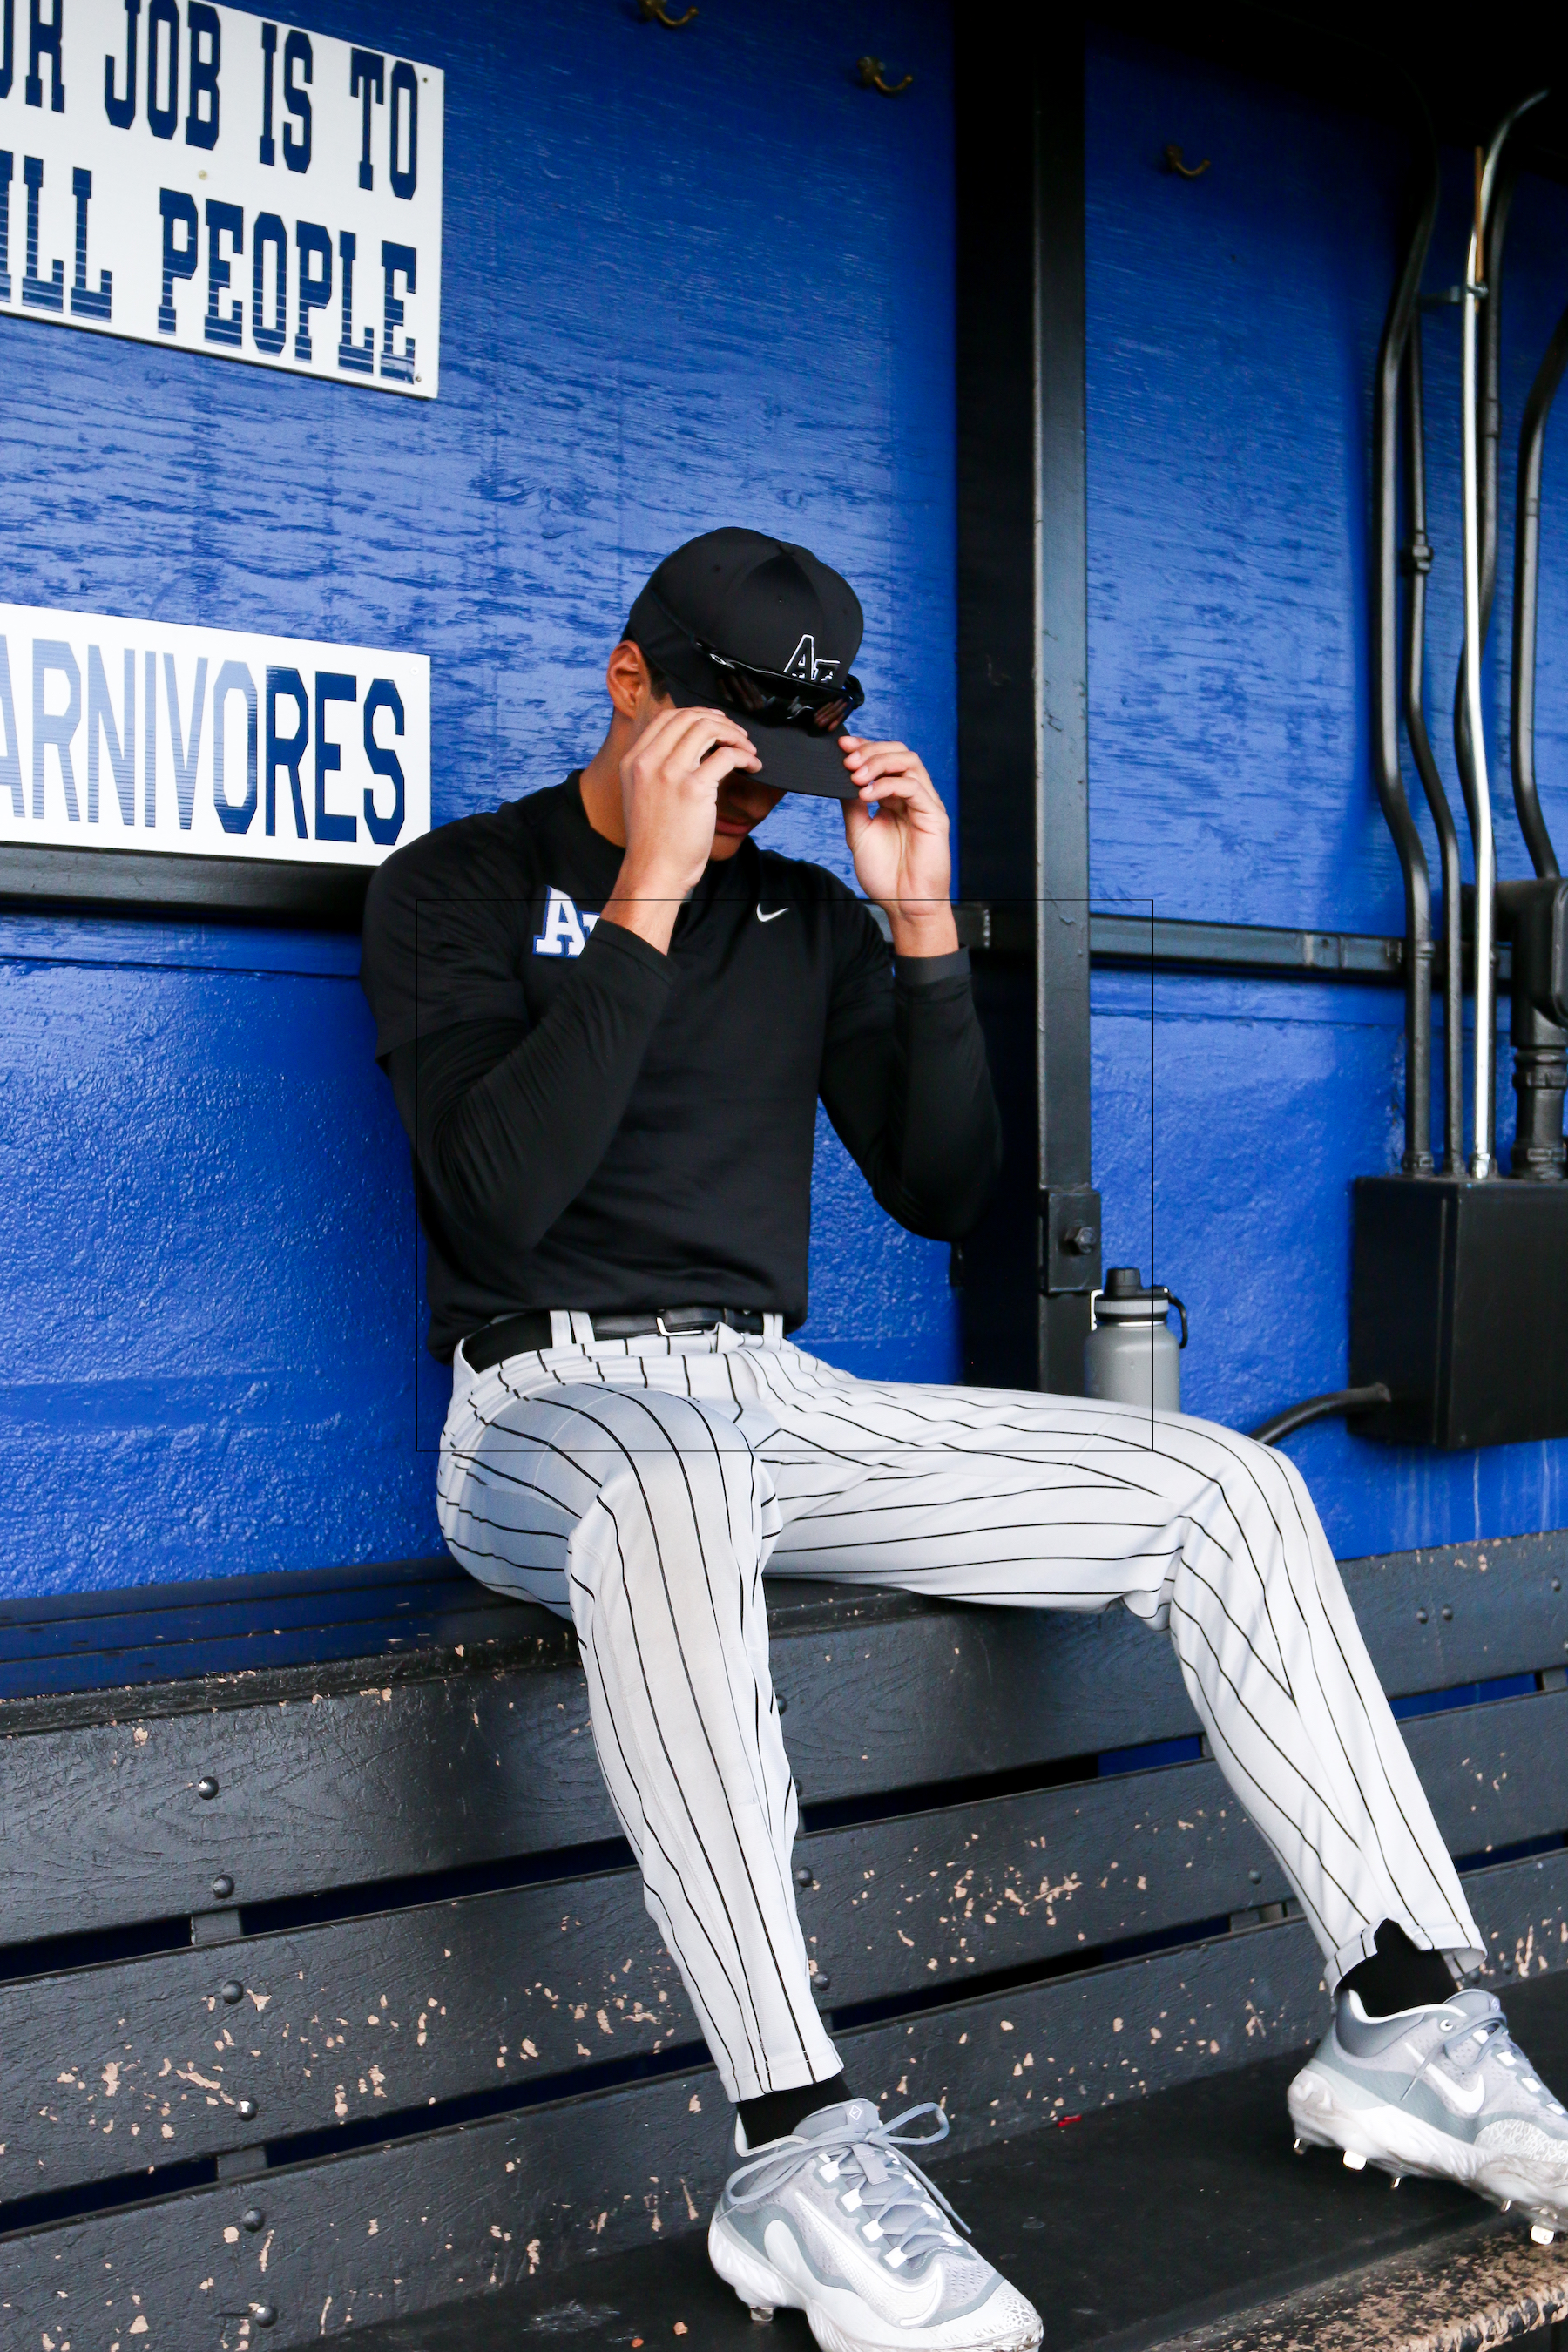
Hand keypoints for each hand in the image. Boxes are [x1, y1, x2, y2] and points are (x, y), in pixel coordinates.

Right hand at [601, 707, 760, 952]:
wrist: (654, 871)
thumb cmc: (654, 840)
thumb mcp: (643, 794)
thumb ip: (658, 768)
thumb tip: (693, 749)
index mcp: (634, 761)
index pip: (667, 717)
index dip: (697, 714)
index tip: (716, 722)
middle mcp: (648, 762)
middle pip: (688, 717)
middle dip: (720, 721)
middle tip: (737, 734)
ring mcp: (670, 774)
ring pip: (707, 730)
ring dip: (735, 734)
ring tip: (747, 748)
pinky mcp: (693, 789)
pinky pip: (726, 757)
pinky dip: (745, 756)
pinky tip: (752, 765)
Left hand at [840, 738, 958, 957]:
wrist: (903, 903)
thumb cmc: (885, 874)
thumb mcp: (858, 832)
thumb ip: (852, 804)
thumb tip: (842, 776)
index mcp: (895, 798)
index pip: (885, 759)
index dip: (864, 747)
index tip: (841, 746)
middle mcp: (912, 796)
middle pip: (899, 752)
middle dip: (871, 750)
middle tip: (848, 760)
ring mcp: (925, 803)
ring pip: (909, 762)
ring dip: (879, 763)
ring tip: (856, 776)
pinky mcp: (934, 814)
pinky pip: (913, 787)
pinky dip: (888, 784)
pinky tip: (868, 794)